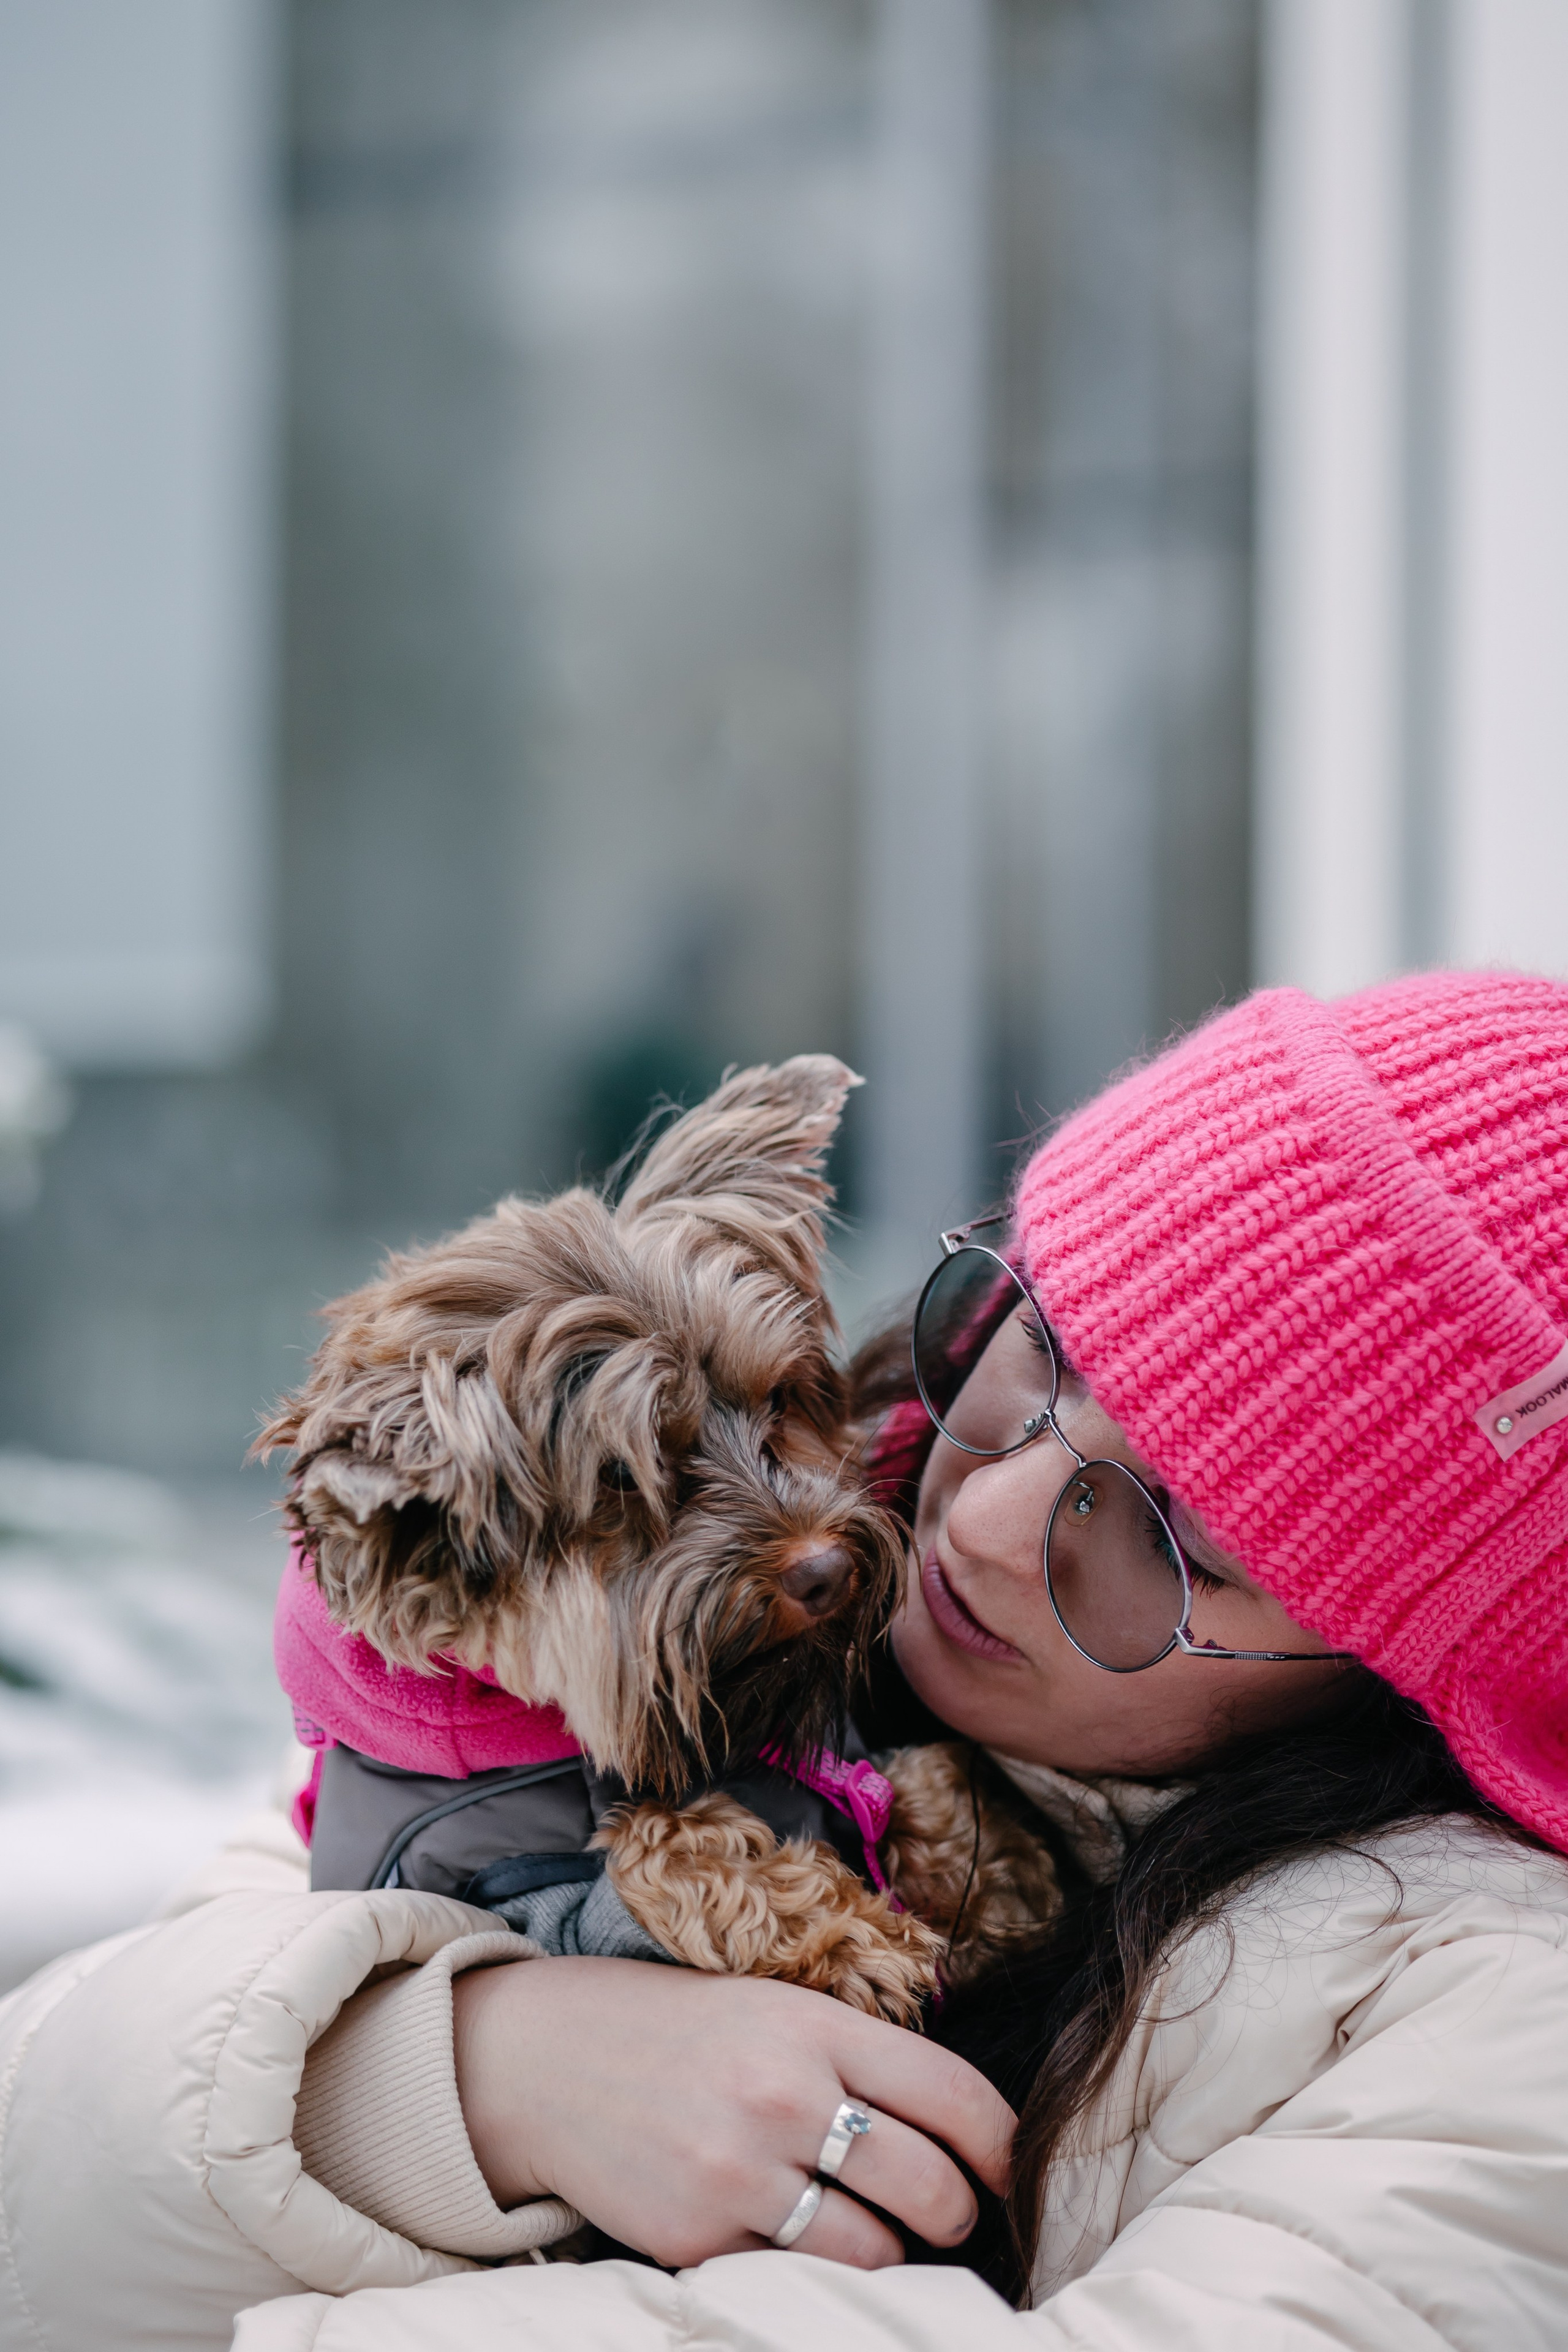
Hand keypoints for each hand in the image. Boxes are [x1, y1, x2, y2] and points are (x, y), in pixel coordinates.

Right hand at [451, 1955, 1014, 2269]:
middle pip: (928, 2184)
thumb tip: (954, 2132)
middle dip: (957, 2214)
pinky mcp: (698, 2234)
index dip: (1002, 2146)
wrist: (549, 2059)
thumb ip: (856, 2061)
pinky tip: (793, 2241)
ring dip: (891, 2255)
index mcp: (813, 2027)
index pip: (951, 2094)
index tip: (1010, 2171)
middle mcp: (783, 2095)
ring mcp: (739, 2170)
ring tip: (879, 2237)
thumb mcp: (775, 2012)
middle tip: (951, 2216)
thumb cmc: (683, 2033)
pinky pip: (794, 2274)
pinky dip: (809, 2270)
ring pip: (873, 2250)